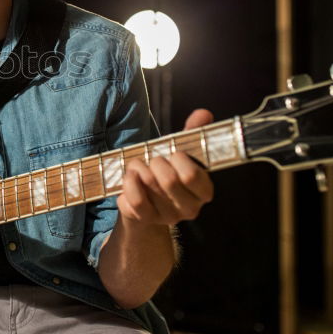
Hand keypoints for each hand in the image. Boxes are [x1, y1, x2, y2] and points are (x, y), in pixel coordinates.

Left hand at [118, 109, 214, 225]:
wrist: (145, 201)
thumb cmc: (166, 171)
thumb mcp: (180, 152)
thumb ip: (192, 133)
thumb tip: (203, 113)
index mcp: (204, 191)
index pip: (192, 176)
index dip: (178, 159)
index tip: (173, 153)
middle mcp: (189, 208)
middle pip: (168, 180)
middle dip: (155, 161)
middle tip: (152, 158)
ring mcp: (167, 217)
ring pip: (149, 185)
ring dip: (138, 168)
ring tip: (138, 165)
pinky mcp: (146, 220)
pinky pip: (134, 199)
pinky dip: (128, 183)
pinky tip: (130, 177)